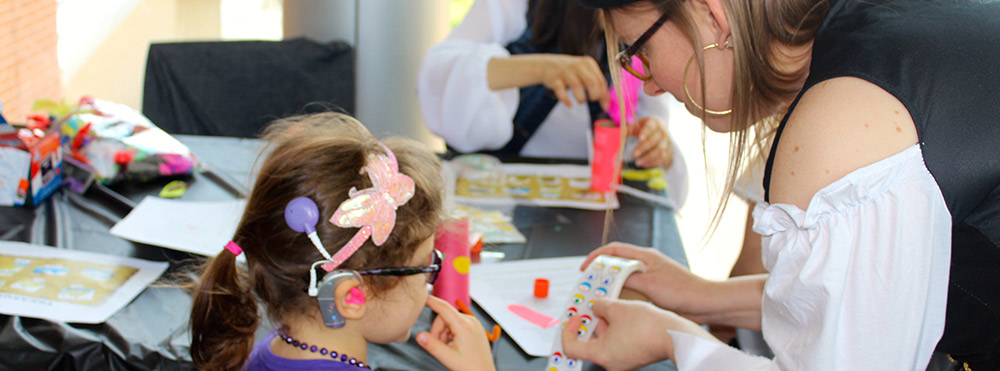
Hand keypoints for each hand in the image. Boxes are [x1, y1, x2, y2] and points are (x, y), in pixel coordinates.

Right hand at [416, 296, 495, 370]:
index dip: (432, 301)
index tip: (423, 297)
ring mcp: (474, 324)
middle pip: (444, 318)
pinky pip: (457, 325)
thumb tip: (419, 335)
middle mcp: (470, 321)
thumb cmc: (470, 368)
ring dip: (444, 334)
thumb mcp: (448, 358)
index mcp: (464, 326)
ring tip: (449, 349)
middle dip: (438, 331)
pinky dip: (451, 334)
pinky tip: (454, 346)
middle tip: (440, 347)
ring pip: (449, 322)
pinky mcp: (474, 328)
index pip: (444, 308)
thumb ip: (432, 346)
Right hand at [537, 54, 609, 109]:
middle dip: (595, 95)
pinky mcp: (554, 79)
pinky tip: (570, 105)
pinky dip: (566, 100)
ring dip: (581, 98)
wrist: (546, 65)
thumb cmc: (570, 72)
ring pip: (577, 86)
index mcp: (588, 63)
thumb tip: (608, 102)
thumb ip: (596, 83)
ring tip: (581, 101)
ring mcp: (565, 72)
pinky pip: (561, 91)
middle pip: (592, 82)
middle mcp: (577, 65)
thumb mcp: (584, 71)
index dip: (604, 95)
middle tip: (592, 100)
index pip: (600, 80)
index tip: (605, 106)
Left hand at [560, 298, 714, 369]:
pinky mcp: (634, 357)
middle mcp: (611, 363)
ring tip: (612, 309)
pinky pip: (618, 344)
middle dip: (590, 324)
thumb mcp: (616, 307)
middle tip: (593, 309)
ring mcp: (623, 362)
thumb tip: (596, 307)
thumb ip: (599, 306)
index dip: (568, 330)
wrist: (675, 335)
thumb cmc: (648, 325)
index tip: (576, 318)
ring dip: (605, 325)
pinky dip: (616, 331)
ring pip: (604, 343)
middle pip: (589, 344)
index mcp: (601, 354)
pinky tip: (624, 317)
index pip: (571, 347)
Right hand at [581, 243, 712, 315]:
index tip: (585, 268)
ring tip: (598, 295)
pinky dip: (621, 293)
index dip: (596, 256)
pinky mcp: (653, 288)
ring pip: (623, 276)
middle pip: (617, 262)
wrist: (704, 304)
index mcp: (645, 256)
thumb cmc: (682, 291)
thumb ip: (628, 278)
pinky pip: (632, 288)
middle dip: (601, 272)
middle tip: (589, 284)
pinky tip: (617, 303)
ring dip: (611, 284)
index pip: (614, 250)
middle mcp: (646, 263)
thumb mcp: (650, 284)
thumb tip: (609, 277)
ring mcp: (650, 276)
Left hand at [629, 117, 672, 168]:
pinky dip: (655, 163)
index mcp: (655, 123)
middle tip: (634, 154)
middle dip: (644, 148)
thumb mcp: (636, 126)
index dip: (646, 132)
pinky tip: (645, 165)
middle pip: (656, 140)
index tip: (639, 138)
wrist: (658, 132)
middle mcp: (663, 132)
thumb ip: (628, 131)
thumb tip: (621, 138)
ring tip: (638, 162)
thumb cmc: (644, 130)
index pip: (651, 127)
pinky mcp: (670, 153)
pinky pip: (665, 159)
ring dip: (649, 158)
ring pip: (661, 151)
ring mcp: (668, 143)